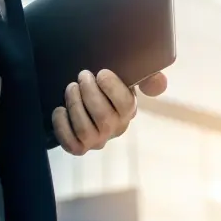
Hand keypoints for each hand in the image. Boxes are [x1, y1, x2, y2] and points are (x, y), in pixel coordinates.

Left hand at [51, 69, 167, 154]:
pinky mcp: (79, 147)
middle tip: (82, 76)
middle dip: (89, 94)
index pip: (126, 105)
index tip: (101, 73)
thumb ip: (147, 77)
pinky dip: (62, 126)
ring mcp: (97, 140)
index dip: (113, 89)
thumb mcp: (127, 75)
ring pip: (85, 131)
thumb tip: (160, 84)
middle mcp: (115, 128)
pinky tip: (60, 110)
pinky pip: (71, 145)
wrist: (84, 94)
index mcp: (128, 110)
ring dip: (75, 106)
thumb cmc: (107, 84)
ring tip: (71, 88)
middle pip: (103, 118)